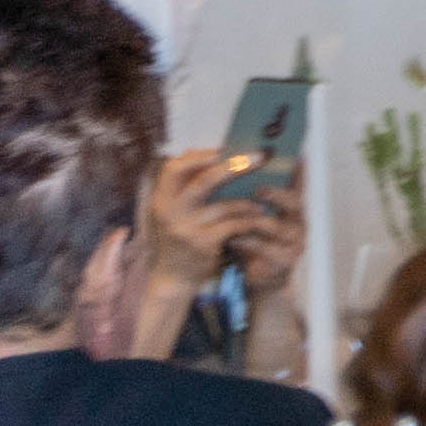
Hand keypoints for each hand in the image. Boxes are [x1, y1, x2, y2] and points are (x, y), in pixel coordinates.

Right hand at [141, 147, 262, 274]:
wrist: (173, 277)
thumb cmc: (180, 236)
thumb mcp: (174, 211)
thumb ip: (187, 187)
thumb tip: (219, 154)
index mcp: (161, 198)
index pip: (175, 167)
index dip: (200, 155)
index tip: (224, 148)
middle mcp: (170, 211)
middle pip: (202, 181)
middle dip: (232, 166)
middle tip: (258, 156)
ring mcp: (186, 228)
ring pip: (223, 205)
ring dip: (247, 198)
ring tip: (264, 194)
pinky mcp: (203, 244)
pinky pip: (232, 225)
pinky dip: (248, 218)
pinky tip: (260, 214)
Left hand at [226, 162, 307, 294]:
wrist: (260, 278)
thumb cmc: (254, 241)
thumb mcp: (255, 216)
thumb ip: (252, 195)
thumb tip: (233, 165)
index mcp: (293, 208)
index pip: (299, 183)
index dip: (297, 169)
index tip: (294, 154)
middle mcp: (299, 222)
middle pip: (295, 202)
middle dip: (276, 193)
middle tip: (258, 188)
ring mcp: (295, 242)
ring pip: (277, 226)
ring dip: (253, 218)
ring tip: (234, 213)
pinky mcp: (284, 260)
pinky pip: (264, 248)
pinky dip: (245, 241)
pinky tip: (230, 238)